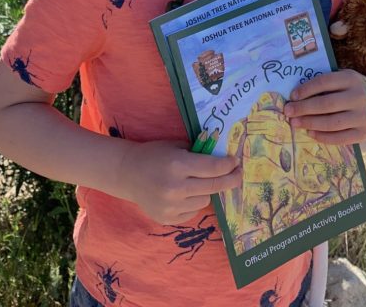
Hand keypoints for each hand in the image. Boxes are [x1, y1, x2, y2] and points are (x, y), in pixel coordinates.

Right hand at [117, 140, 241, 224]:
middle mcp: (175, 187)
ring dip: (207, 191)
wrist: (127, 174)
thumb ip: (199, 154)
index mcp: (178, 165)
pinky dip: (194, 202)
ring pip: (206, 200)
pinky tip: (183, 194)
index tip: (236, 162)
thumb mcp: (177, 147)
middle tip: (238, 174)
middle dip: (230, 179)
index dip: (229, 165)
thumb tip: (225, 161)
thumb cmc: (154, 155)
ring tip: (195, 183)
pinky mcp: (167, 219)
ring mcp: (171, 206)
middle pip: (214, 186)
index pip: (213, 168)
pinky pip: (193, 211)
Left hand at [283, 69, 365, 145]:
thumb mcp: (342, 78)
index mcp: (352, 79)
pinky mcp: (364, 134)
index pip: (325, 82)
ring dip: (310, 123)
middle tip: (288, 112)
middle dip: (303, 108)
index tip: (292, 96)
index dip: (306, 89)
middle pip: (326, 104)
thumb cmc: (351, 88)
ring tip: (295, 123)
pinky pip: (340, 138)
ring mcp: (363, 117)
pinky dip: (323, 137)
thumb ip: (325, 84)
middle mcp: (359, 97)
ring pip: (332, 123)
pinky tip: (310, 133)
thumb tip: (296, 96)